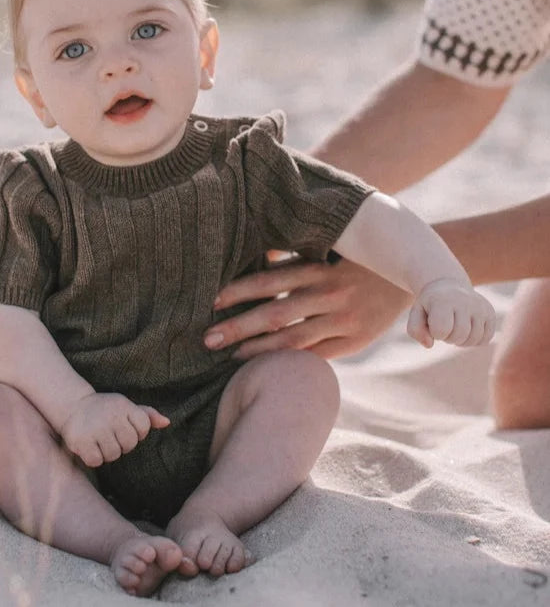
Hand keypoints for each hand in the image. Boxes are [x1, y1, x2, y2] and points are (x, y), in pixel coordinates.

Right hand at [60, 393, 168, 467]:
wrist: (73, 405)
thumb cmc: (105, 409)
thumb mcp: (125, 407)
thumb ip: (147, 415)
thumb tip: (167, 422)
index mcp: (124, 405)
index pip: (144, 427)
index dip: (137, 432)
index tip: (124, 427)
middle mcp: (111, 415)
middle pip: (130, 444)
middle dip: (122, 444)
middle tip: (111, 435)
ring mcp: (96, 428)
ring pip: (114, 455)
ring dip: (108, 452)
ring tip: (100, 440)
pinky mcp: (81, 440)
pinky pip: (97, 461)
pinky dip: (94, 458)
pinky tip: (90, 446)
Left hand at [205, 256, 411, 359]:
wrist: (411, 274)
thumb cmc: (356, 258)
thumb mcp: (329, 249)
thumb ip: (294, 256)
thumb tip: (256, 255)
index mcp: (319, 268)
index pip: (271, 280)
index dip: (240, 290)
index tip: (212, 300)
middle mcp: (330, 294)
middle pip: (275, 314)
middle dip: (239, 327)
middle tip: (207, 338)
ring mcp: (344, 320)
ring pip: (293, 340)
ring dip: (257, 350)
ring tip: (228, 357)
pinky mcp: (356, 340)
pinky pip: (317, 355)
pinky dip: (290, 361)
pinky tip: (266, 368)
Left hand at [407, 278, 495, 347]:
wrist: (448, 287)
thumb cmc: (430, 305)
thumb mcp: (416, 313)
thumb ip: (415, 330)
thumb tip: (429, 344)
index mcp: (443, 300)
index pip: (441, 330)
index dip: (435, 332)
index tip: (433, 322)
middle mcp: (465, 301)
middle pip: (459, 336)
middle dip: (448, 337)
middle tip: (444, 326)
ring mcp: (480, 307)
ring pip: (474, 339)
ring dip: (461, 340)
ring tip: (454, 328)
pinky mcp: (490, 313)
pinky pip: (485, 339)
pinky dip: (474, 341)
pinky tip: (466, 330)